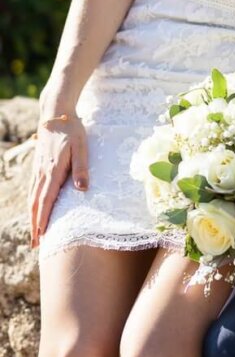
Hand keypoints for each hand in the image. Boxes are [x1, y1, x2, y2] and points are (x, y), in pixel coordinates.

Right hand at [28, 113, 88, 247]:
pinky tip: (33, 208)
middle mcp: (42, 172)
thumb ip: (81, 167)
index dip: (43, 220)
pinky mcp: (38, 164)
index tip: (41, 237)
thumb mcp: (82, 146)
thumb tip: (82, 189)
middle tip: (35, 244)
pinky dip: (32, 203)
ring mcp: (38, 169)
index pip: (46, 200)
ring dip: (32, 216)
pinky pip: (32, 188)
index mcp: (53, 170)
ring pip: (32, 197)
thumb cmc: (72, 129)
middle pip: (36, 203)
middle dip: (35, 224)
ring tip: (34, 232)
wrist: (55, 112)